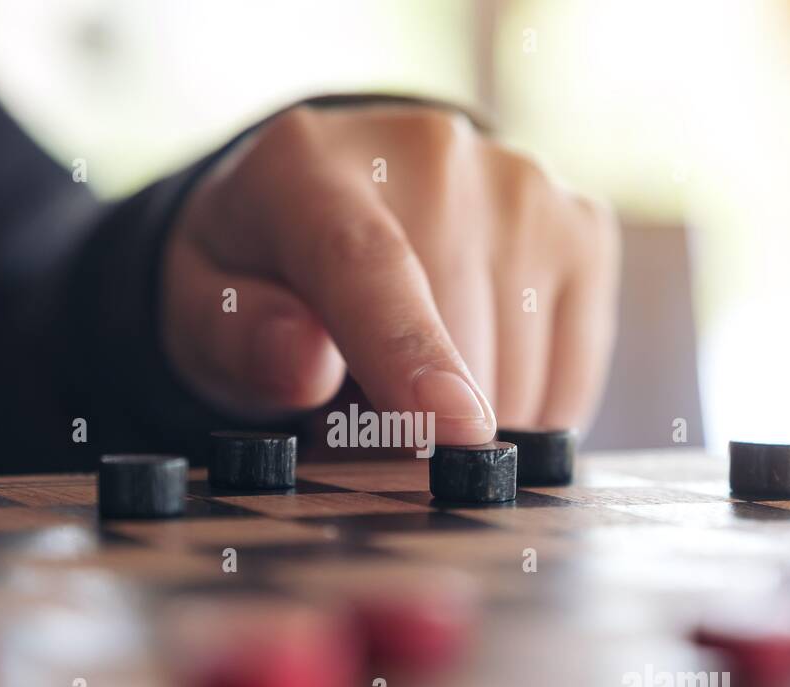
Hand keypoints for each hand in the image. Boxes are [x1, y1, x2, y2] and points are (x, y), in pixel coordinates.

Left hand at [162, 104, 619, 445]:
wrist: (341, 201)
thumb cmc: (265, 273)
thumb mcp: (207, 310)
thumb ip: (240, 339)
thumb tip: (303, 365)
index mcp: (310, 168)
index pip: (369, 264)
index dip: (409, 351)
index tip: (453, 427)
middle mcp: (434, 155)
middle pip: (458, 345)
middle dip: (411, 422)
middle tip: (357, 403)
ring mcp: (522, 187)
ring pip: (521, 376)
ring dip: (467, 418)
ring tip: (414, 374)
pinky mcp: (582, 229)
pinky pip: (570, 380)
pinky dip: (526, 409)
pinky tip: (478, 370)